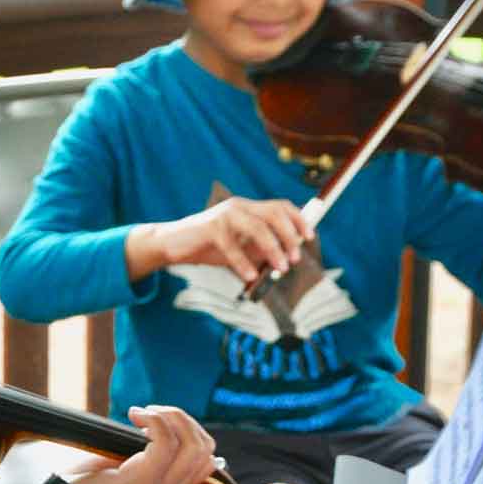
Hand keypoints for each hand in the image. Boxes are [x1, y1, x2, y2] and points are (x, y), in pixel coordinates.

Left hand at [62, 405, 221, 483]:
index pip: (208, 459)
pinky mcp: (143, 482)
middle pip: (206, 448)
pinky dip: (154, 421)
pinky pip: (167, 443)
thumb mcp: (123, 469)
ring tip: (143, 415)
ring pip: (193, 445)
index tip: (158, 422)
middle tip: (152, 413)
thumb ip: (147, 454)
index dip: (190, 431)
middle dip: (183, 419)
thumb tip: (162, 422)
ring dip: (171, 416)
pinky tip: (134, 416)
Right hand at [126, 195, 312, 284]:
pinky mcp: (210, 228)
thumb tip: (285, 259)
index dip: (298, 220)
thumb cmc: (207, 247)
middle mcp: (238, 206)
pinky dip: (244, 263)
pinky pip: (232, 246)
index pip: (280, 206)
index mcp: (247, 208)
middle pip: (274, 214)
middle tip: (295, 258)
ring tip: (281, 268)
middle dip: (290, 236)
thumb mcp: (240, 248)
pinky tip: (250, 277)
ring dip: (274, 249)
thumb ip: (260, 249)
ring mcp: (224, 215)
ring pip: (258, 228)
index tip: (310, 237)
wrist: (172, 245)